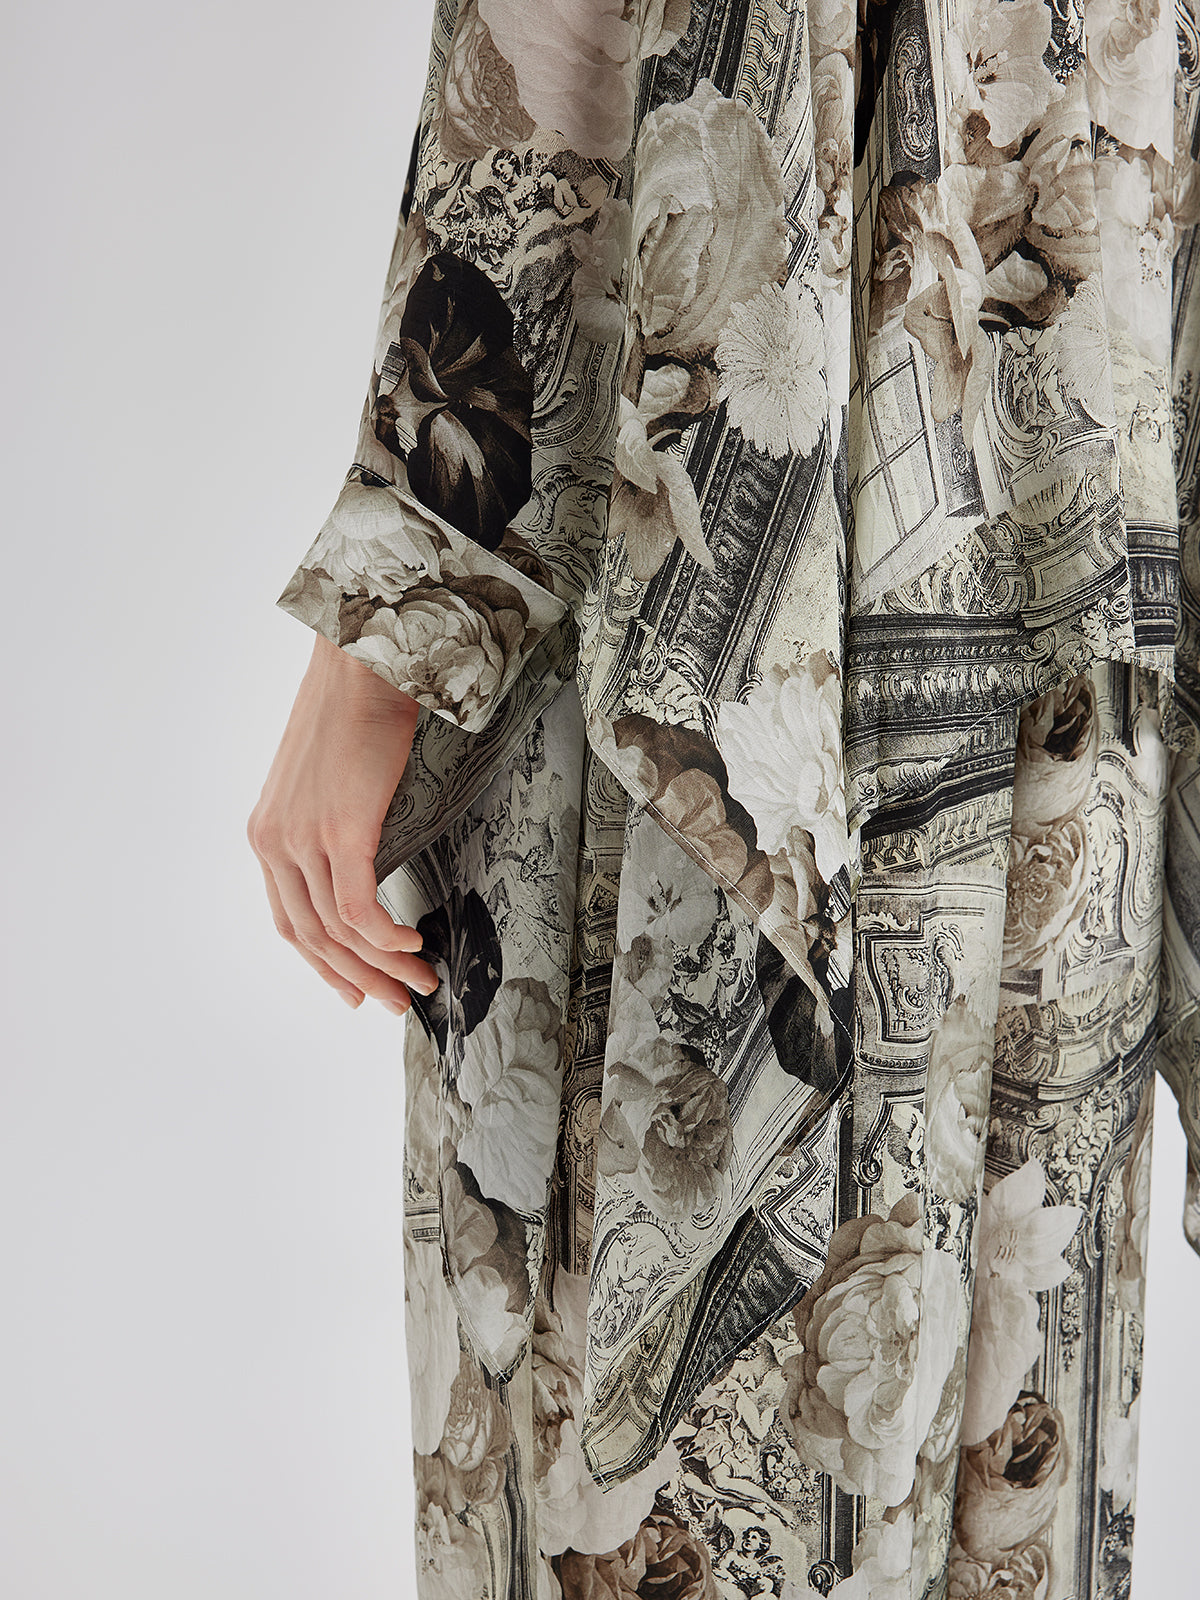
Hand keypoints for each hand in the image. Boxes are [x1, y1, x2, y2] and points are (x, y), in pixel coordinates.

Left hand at [248, 633, 440, 1013]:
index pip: (290, 921)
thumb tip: (367, 862)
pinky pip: (361, 908)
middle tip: (395, 1002)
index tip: (357, 988)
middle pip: (312, 937)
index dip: (325, 965)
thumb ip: (332, 826)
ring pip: (339, 930)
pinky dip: (388, 938)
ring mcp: (304, 838)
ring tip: (420, 980)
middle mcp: (275, 842)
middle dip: (357, 978)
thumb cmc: (357, 709)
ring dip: (384, 965)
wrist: (365, 662)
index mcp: (268, 833)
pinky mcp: (340, 831)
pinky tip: (412, 945)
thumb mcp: (330, 780)